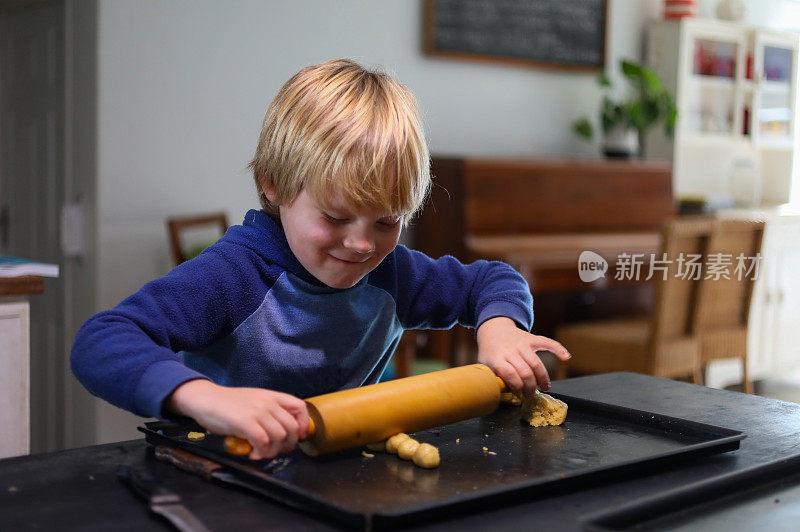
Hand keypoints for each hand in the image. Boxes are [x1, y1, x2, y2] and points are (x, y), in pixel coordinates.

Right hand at [165, 379, 308, 459]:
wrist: (206, 399)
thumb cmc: (229, 404)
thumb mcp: (255, 401)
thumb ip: (270, 411)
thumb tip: (285, 432)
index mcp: (272, 396)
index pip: (300, 407)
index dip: (303, 425)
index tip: (298, 437)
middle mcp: (268, 402)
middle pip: (292, 427)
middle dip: (288, 444)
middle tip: (276, 451)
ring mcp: (258, 412)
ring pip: (279, 437)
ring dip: (273, 451)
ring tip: (262, 453)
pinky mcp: (246, 422)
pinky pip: (263, 442)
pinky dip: (261, 452)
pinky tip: (253, 454)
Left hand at [476, 317, 570, 396]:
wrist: (493, 329)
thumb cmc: (490, 352)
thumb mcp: (485, 365)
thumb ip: (493, 379)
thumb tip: (502, 396)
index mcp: (497, 358)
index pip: (510, 374)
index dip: (517, 387)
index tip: (520, 395)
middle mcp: (510, 350)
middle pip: (526, 372)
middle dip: (531, 387)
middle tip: (531, 395)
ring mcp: (522, 343)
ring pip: (537, 363)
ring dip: (543, 378)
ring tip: (545, 387)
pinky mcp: (531, 338)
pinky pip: (547, 342)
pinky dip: (558, 349)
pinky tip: (566, 357)